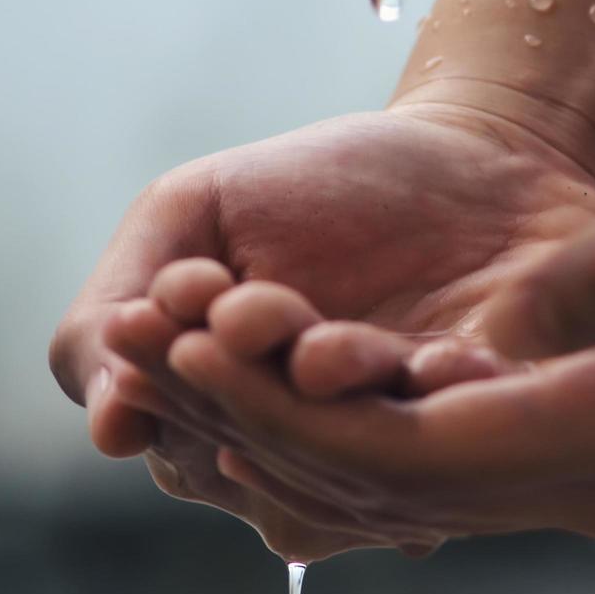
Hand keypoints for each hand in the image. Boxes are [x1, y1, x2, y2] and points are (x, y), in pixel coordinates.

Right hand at [50, 102, 594, 560]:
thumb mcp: (192, 214)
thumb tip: (106, 430)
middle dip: (246, 378)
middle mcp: (318, 437)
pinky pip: (466, 421)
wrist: (474, 146)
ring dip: (335, 386)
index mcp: (236, 407)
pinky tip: (445, 359)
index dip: (172, 377)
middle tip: (244, 308)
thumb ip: (119, 305)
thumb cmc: (322, 183)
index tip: (180, 297)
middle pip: (260, 447)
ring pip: (353, 443)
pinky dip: (447, 388)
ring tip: (322, 350)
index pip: (179, 435)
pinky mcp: (488, 406)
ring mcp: (403, 427)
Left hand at [163, 44, 594, 548]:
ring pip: (442, 484)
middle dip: (284, 430)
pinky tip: (311, 382)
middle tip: (165, 363)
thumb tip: (497, 340)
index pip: (438, 453)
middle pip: (422, 486)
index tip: (197, 354)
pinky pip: (479, 460)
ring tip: (204, 374)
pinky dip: (387, 430)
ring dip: (320, 434)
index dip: (301, 414)